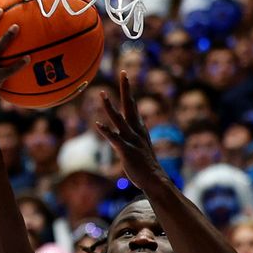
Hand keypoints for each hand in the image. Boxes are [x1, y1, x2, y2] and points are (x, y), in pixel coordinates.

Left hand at [92, 72, 165, 188]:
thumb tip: (130, 130)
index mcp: (139, 128)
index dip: (128, 90)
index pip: (132, 105)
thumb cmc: (145, 165)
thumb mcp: (140, 146)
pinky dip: (106, 131)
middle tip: (123, 72)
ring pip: (119, 119)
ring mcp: (132, 140)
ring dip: (110, 106)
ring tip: (101, 93)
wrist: (155, 180)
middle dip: (126, 89)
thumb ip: (133, 135)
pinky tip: (97, 123)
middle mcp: (136, 131)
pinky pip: (114, 139)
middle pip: (130, 105)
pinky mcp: (126, 151)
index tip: (124, 75)